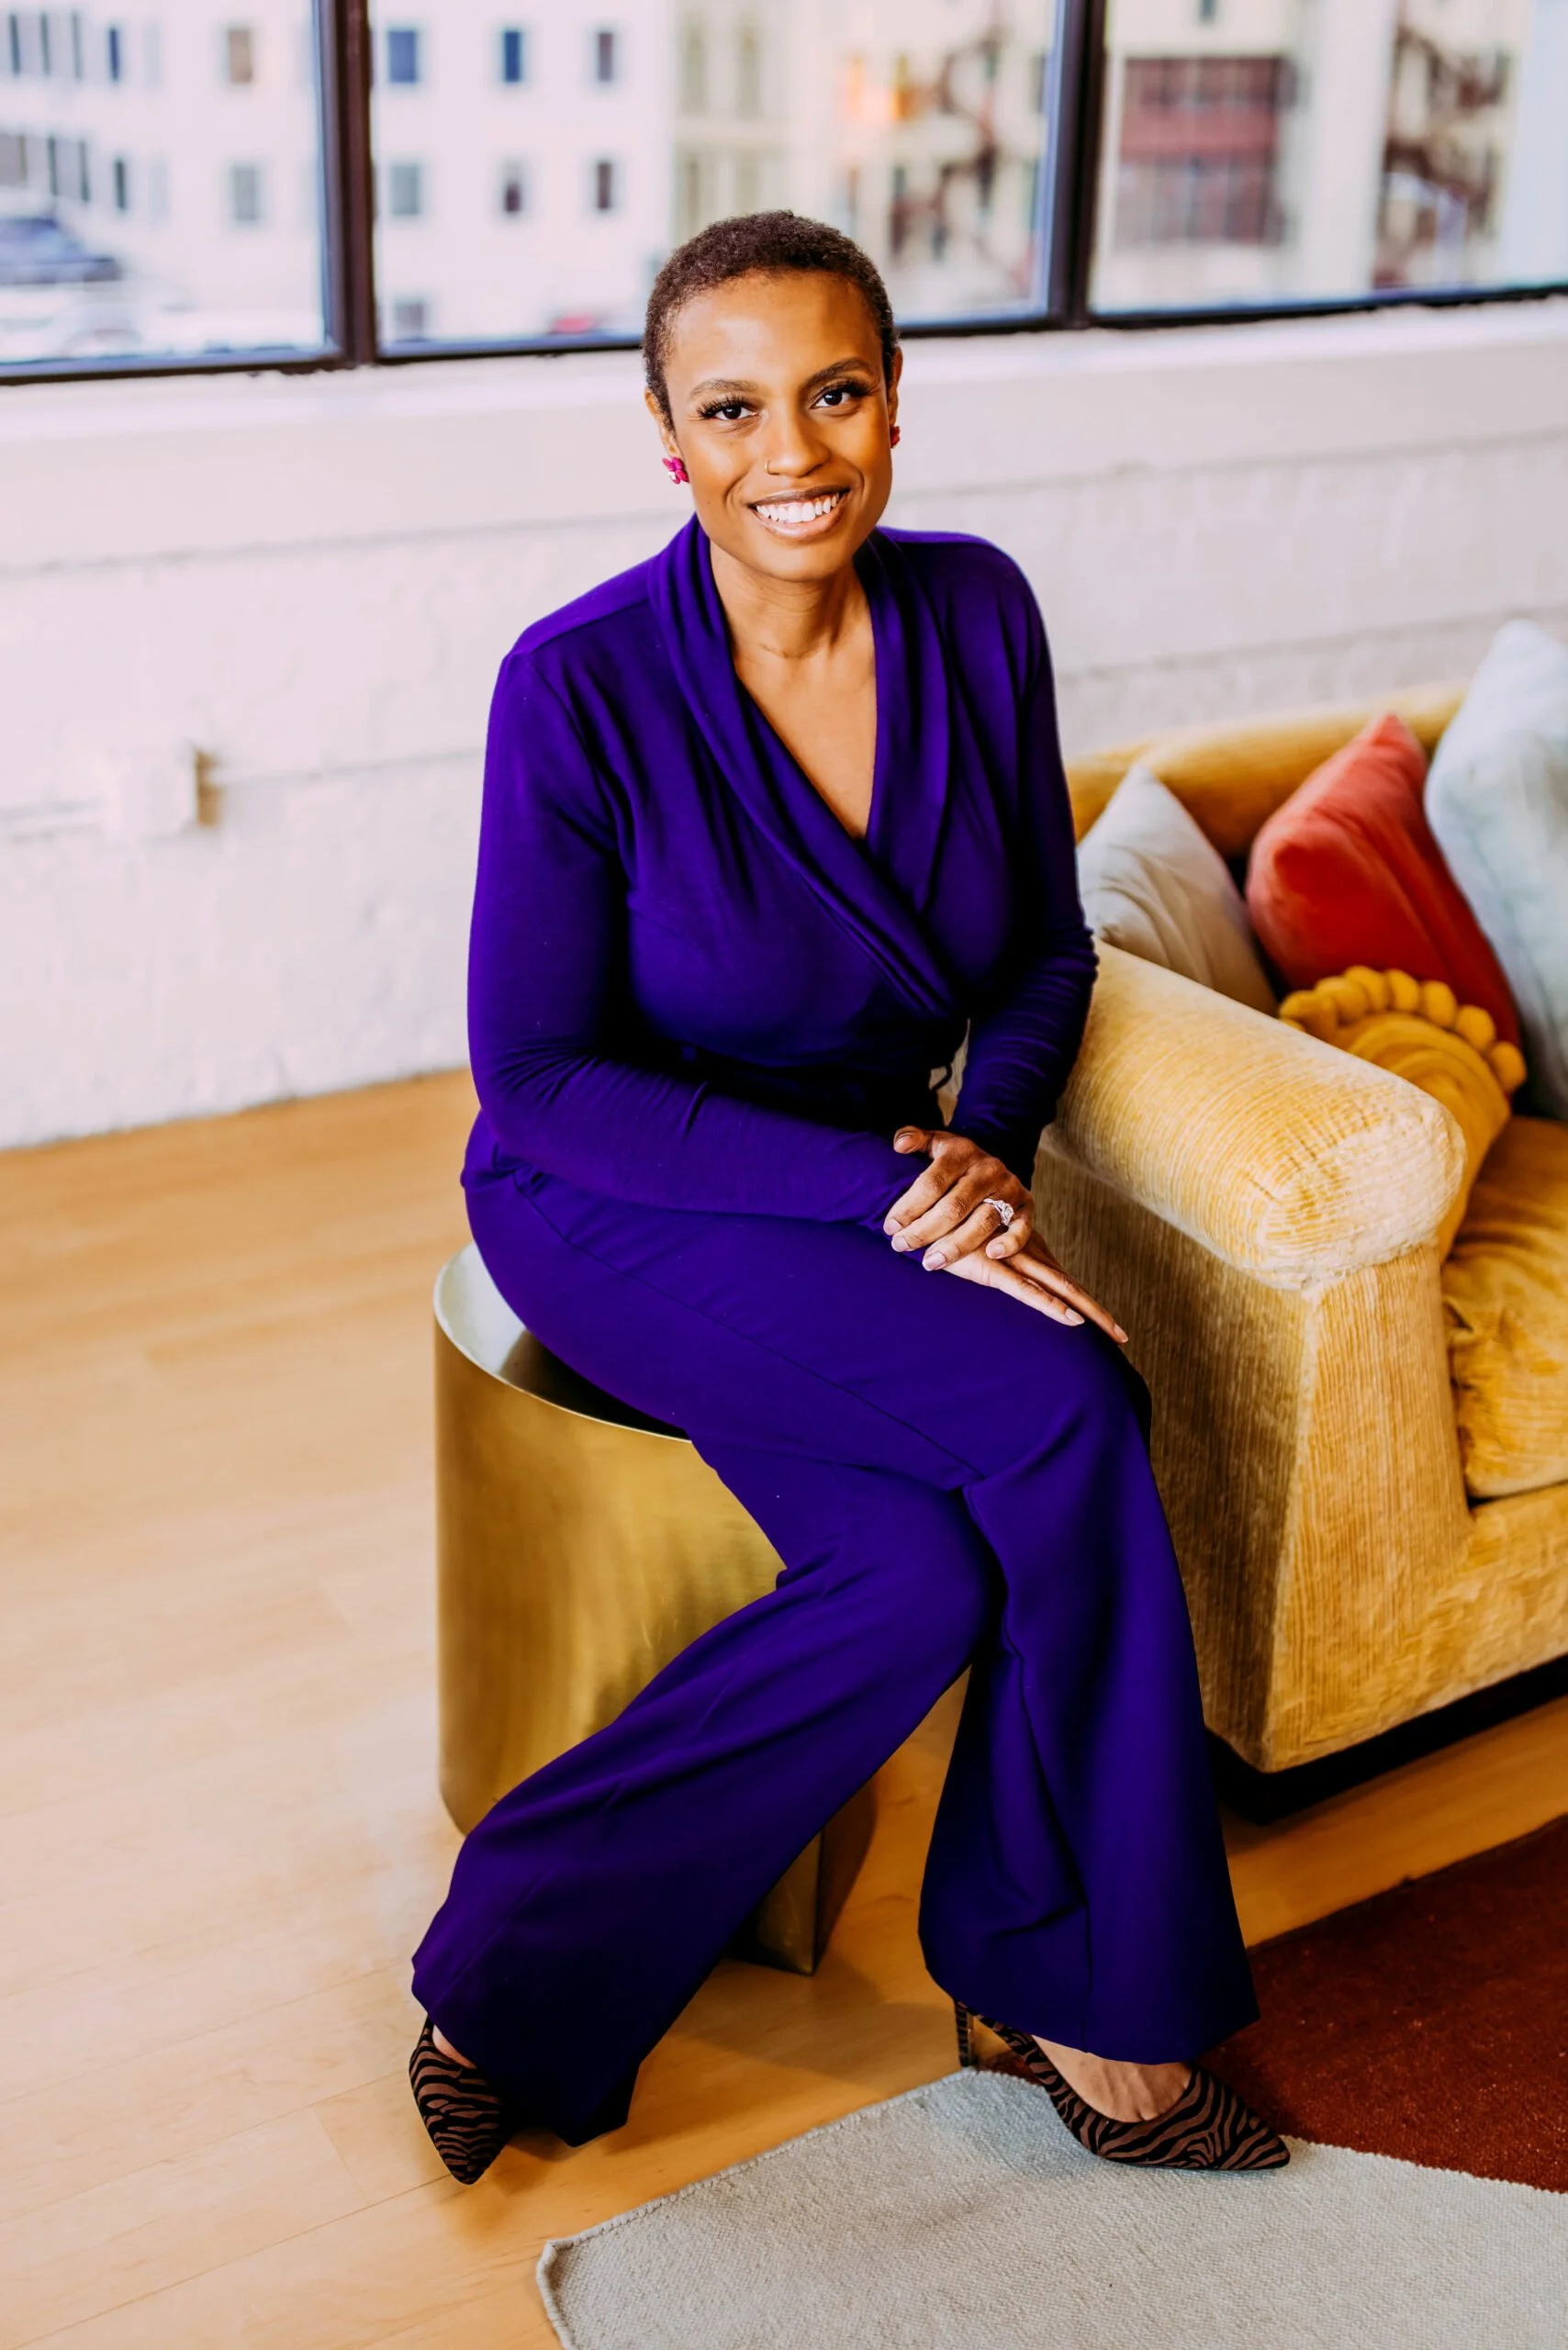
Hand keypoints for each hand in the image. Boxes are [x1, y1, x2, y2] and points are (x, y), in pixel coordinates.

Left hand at [884, 1126, 1035, 1269]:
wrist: (991, 1162)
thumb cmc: (954, 1160)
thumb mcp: (935, 1142)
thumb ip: (914, 1138)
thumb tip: (899, 1145)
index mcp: (962, 1152)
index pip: (932, 1182)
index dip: (909, 1207)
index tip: (890, 1227)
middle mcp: (988, 1169)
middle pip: (954, 1206)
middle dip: (924, 1230)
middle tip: (901, 1246)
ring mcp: (1008, 1188)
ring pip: (983, 1221)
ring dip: (956, 1246)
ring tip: (931, 1262)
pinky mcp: (1026, 1205)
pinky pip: (1022, 1227)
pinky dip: (1010, 1242)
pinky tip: (990, 1255)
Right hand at [939, 1229, 1128, 1343]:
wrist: (923, 1207)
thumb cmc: (945, 1226)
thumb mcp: (974, 1244)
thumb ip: (989, 1256)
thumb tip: (996, 1272)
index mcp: (1025, 1251)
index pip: (1061, 1280)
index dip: (1084, 1301)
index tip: (1106, 1325)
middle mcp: (1025, 1255)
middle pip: (1069, 1287)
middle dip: (1096, 1312)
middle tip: (1122, 1337)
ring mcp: (1012, 1262)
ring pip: (1059, 1290)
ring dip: (1087, 1312)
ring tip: (1113, 1333)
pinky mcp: (993, 1269)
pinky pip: (1027, 1292)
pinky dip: (1051, 1305)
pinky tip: (1071, 1319)